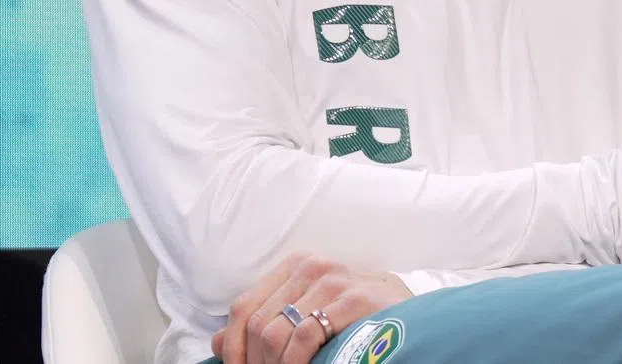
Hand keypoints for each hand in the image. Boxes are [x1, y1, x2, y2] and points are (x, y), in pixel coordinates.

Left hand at [212, 252, 412, 363]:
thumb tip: (216, 341)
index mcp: (293, 267)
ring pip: (276, 333)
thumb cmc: (351, 314)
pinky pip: (305, 337)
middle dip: (255, 363)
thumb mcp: (306, 309)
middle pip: (257, 325)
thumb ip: (265, 319)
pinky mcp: (352, 299)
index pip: (243, 308)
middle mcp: (310, 267)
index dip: (232, 346)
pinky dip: (294, 362)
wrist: (405, 311)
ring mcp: (332, 281)